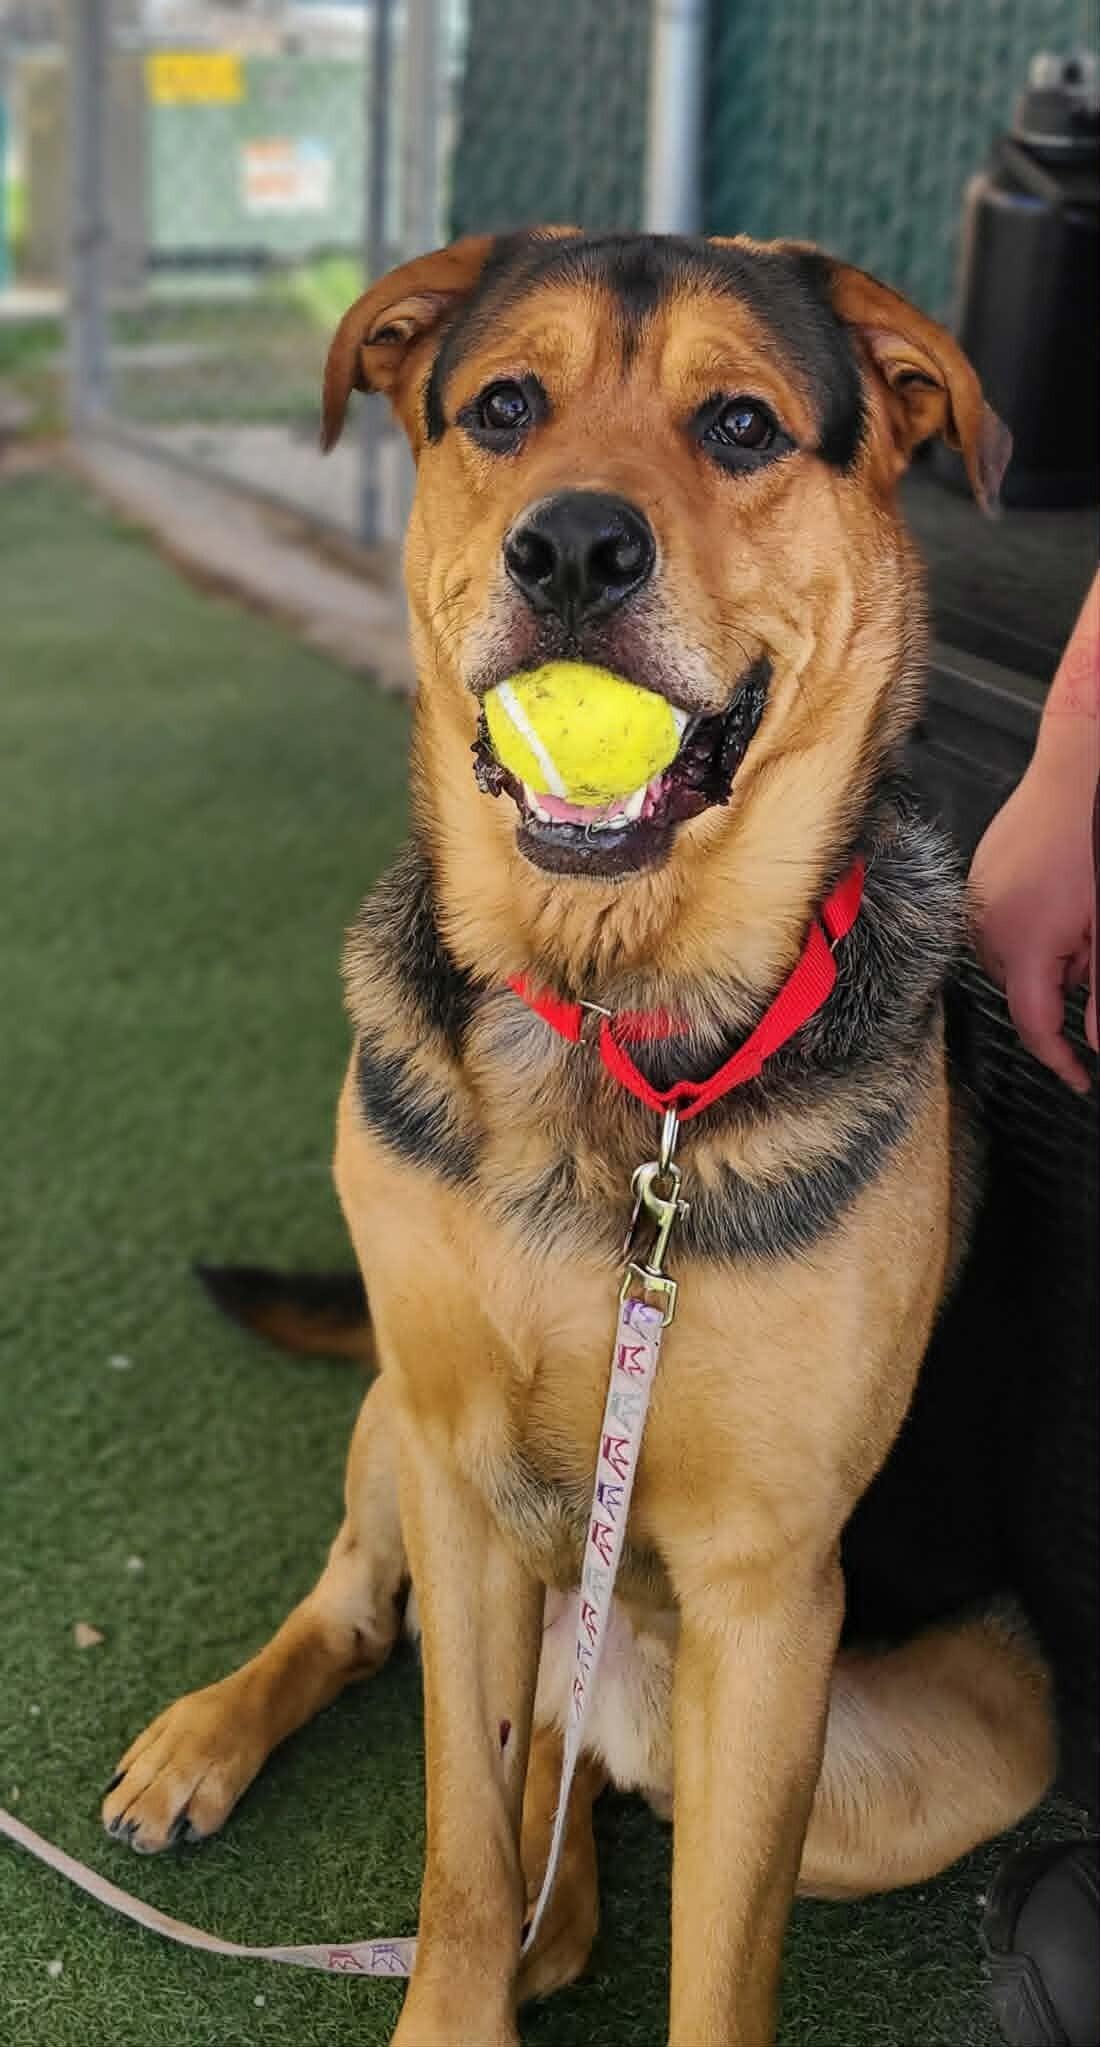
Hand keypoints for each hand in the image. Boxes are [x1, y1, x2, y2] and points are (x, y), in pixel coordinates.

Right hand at [969, 723, 1096, 1093]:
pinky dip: (1036, 927)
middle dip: (1064, 984)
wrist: (1079, 764)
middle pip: (1024, 990)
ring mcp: (977, 900)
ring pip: (1014, 958)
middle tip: (1097, 943)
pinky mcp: (980, 877)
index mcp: (1022, 943)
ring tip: (1083, 911)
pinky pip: (1004, 925)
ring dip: (1050, 954)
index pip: (1034, 1026)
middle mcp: (987, 926)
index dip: (1060, 1060)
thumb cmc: (1095, 835)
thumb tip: (1096, 1041)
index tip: (1081, 1078)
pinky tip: (1065, 893)